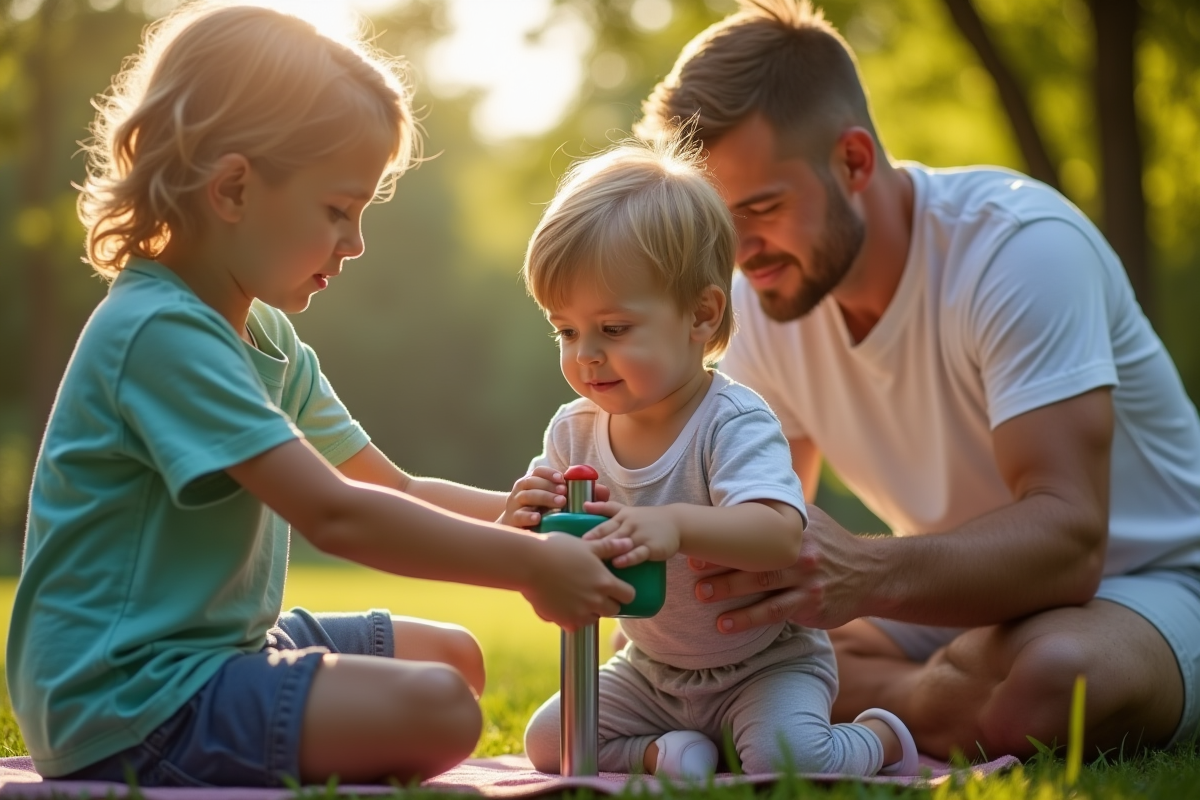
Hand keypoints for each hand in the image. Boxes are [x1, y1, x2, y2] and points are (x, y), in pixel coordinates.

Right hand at [499, 467, 611, 527]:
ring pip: (525, 496)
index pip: (538, 472)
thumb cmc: (543, 512)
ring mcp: (515, 505)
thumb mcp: (560, 502)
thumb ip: (582, 496)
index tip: (562, 479)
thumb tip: (604, 491)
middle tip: (565, 494)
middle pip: (532, 482)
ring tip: (559, 504)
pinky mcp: (512, 521)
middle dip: (549, 486)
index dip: (549, 473)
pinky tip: (538, 518)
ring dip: (543, 498)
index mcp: (532, 483)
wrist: (517, 529)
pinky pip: (518, 516)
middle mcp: (521, 491)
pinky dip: (527, 516)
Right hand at [522, 532, 635, 629]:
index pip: (629, 596)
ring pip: (594, 619)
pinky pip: (574, 625)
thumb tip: (629, 543)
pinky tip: (565, 606)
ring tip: (579, 598)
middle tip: (597, 591)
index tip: (617, 587)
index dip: (624, 591)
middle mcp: (595, 601)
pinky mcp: (562, 620)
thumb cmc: (558, 549)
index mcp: (604, 583)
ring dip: (591, 611)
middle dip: (608, 602)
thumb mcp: (587, 545)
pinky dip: (572, 619)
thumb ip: (609, 547)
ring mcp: (579, 613)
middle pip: (613, 610)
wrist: (529, 563)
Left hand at [581, 501, 681, 567]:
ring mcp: (641, 535)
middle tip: (579, 552)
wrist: (675, 523)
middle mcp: (630, 524)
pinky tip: (618, 563)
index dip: (590, 533)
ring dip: (609, 549)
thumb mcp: (626, 511)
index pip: (603, 525)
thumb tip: (584, 504)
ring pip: (622, 543)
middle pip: (609, 534)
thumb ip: (606, 508)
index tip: (575, 541)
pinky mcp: (652, 547)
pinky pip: (639, 553)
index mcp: (621, 517)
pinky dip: (628, 558)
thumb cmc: (646, 519)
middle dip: (595, 543)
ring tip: (595, 558)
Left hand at [689, 506, 869, 632]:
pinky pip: (774, 613)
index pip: (755, 533)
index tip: (698, 542)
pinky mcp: (810, 605)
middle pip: (755, 558)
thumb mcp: (811, 519)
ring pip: (762, 586)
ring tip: (701, 595)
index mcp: (796, 529)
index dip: (725, 538)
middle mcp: (802, 552)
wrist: (871, 573)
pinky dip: (747, 619)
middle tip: (692, 571)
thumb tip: (737, 498)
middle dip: (721, 565)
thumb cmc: (830, 543)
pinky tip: (725, 624)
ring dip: (729, 592)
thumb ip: (780, 511)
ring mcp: (807, 580)